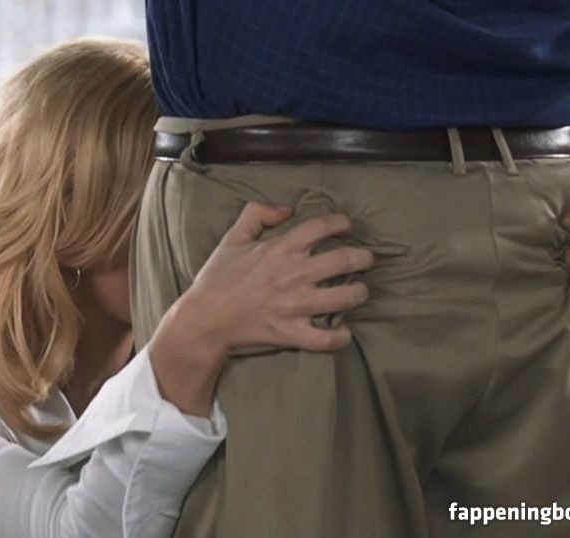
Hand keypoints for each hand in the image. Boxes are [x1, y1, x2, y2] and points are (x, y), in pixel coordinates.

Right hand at [151, 202, 372, 414]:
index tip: (347, 227)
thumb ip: (257, 214)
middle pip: (343, 260)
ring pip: (343, 298)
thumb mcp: (232, 238)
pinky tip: (344, 332)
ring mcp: (292, 305)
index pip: (321, 226)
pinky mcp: (289, 333)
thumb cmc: (217, 279)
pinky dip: (340, 338)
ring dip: (359, 293)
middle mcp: (290, 274)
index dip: (342, 223)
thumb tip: (287, 209)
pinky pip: (324, 339)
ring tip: (359, 291)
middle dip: (363, 258)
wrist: (203, 319)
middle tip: (366, 260)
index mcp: (278, 248)